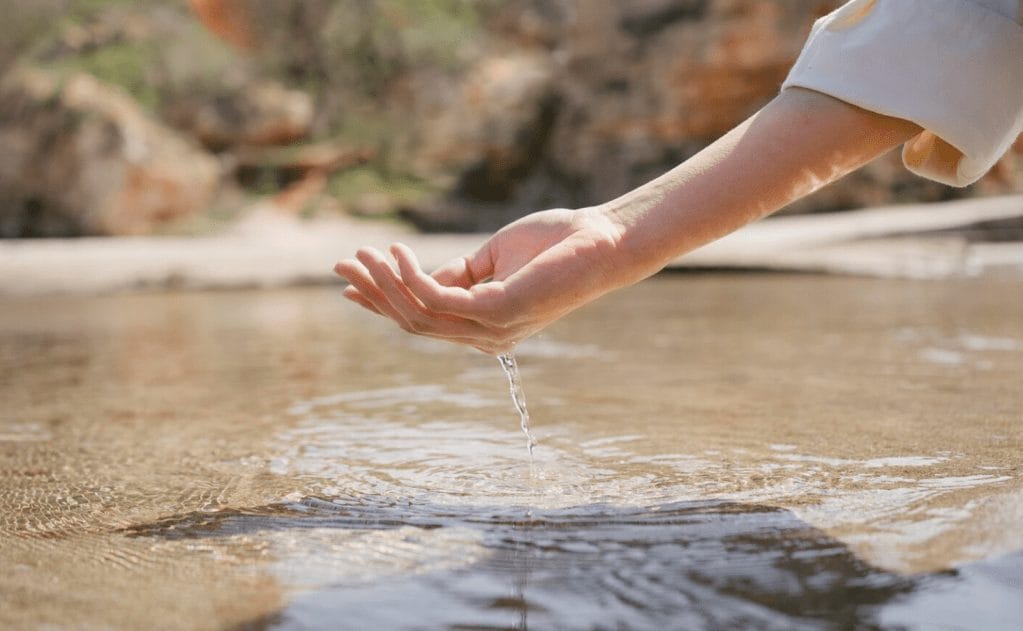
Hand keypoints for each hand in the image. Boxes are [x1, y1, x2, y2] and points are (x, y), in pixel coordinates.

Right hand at [333, 207, 625, 353]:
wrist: (603, 240)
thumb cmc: (555, 244)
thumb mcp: (492, 258)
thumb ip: (457, 273)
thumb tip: (416, 275)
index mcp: (483, 325)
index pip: (423, 320)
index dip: (382, 302)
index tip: (349, 284)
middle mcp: (485, 336)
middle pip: (412, 322)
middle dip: (373, 293)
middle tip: (340, 264)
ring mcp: (492, 329)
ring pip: (418, 314)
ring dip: (384, 283)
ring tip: (362, 253)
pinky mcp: (498, 312)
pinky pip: (437, 299)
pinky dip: (411, 276)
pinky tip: (396, 253)